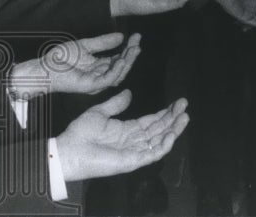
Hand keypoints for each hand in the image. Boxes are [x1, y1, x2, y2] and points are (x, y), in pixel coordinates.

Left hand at [9, 33, 141, 99]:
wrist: (45, 67)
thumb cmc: (61, 58)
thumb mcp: (85, 45)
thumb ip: (102, 42)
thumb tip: (121, 36)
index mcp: (99, 66)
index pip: (118, 58)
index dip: (128, 48)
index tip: (137, 36)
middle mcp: (100, 76)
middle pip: (121, 67)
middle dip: (131, 54)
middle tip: (138, 41)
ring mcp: (96, 82)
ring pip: (118, 74)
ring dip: (128, 61)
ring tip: (134, 48)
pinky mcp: (91, 86)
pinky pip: (108, 80)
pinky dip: (117, 71)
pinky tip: (122, 60)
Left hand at [57, 89, 188, 181]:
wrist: (70, 149)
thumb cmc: (81, 133)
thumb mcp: (99, 112)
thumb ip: (116, 104)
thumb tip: (129, 93)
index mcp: (126, 130)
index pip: (151, 121)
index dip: (165, 112)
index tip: (177, 102)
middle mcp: (134, 141)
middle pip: (159, 129)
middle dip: (173, 118)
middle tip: (185, 105)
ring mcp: (135, 152)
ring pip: (160, 141)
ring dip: (173, 129)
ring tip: (185, 116)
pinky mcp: (133, 161)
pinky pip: (153, 154)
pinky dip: (163, 145)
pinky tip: (171, 134)